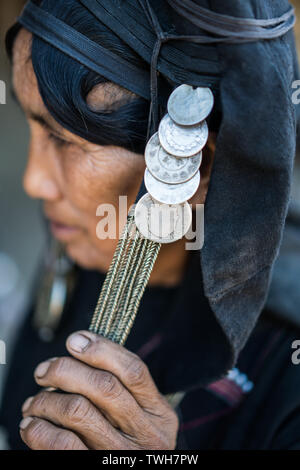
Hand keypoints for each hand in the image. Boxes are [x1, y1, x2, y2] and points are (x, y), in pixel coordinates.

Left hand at [20, 331, 178, 449]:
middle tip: (43, 371)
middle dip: (66, 370)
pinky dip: (39, 428)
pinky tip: (32, 424)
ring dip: (47, 400)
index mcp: (159, 414)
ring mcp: (120, 455)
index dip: (102, 349)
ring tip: (35, 403)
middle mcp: (146, 435)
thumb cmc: (127, 444)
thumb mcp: (139, 418)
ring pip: (78, 410)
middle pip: (104, 386)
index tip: (75, 340)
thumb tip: (79, 345)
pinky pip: (61, 443)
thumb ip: (120, 388)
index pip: (134, 370)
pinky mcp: (94, 468)